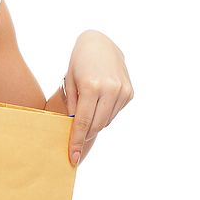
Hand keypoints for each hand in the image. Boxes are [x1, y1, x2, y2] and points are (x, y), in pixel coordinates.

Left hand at [65, 30, 133, 165]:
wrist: (99, 43)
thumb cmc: (79, 62)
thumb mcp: (70, 82)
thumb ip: (73, 107)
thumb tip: (75, 129)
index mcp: (91, 87)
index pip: (83, 123)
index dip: (77, 141)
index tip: (72, 157)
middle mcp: (110, 89)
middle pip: (96, 125)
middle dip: (85, 137)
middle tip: (75, 146)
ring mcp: (122, 91)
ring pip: (107, 121)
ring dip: (95, 123)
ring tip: (86, 112)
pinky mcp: (130, 92)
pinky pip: (115, 112)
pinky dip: (105, 113)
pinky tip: (99, 102)